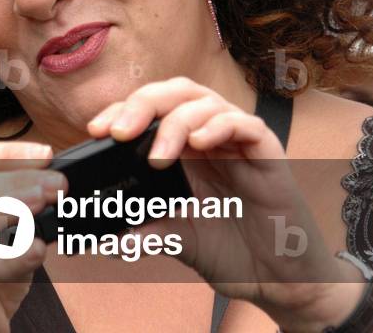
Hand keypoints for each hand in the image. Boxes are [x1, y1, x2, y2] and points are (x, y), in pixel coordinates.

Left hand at [86, 77, 346, 323]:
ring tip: (156, 155)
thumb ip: (142, 233)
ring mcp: (239, 143)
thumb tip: (102, 238)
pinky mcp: (269, 155)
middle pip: (175, 92)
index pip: (150, 109)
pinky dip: (220, 126)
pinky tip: (200, 144)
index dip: (121, 110)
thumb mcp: (176, 239)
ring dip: (176, 122)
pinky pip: (247, 125)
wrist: (277, 280)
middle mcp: (209, 137)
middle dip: (142, 104)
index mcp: (184, 147)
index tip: (95, 131)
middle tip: (117, 132)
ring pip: (206, 101)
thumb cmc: (231, 250)